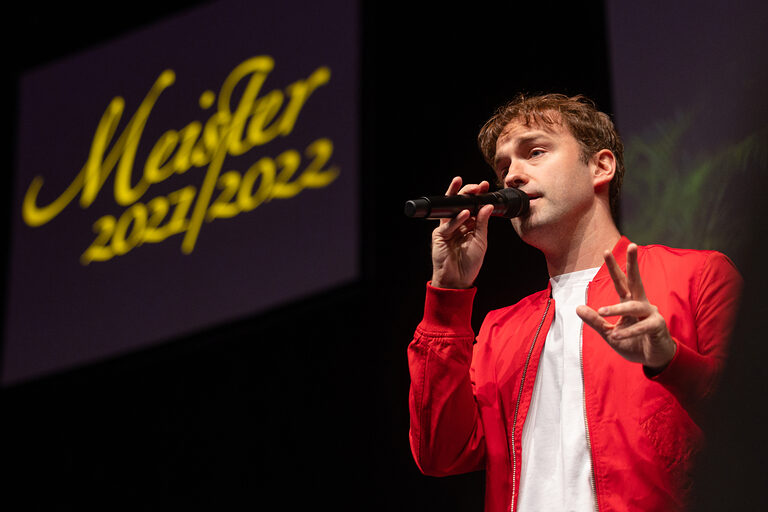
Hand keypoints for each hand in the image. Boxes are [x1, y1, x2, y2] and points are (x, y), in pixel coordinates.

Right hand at [430, 177, 493, 288]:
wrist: (458, 280)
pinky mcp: (439, 235)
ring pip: (451, 209)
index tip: (485, 186)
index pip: (473, 206)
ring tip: (472, 192)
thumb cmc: (469, 263)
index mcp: (468, 225)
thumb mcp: (481, 241)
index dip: (478, 195)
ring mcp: (447, 228)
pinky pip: (448, 224)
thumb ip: (482, 223)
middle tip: (478, 186)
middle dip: (468, 192)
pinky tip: (466, 214)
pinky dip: (457, 219)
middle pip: (461, 203)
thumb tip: (488, 206)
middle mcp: (457, 224)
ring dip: (460, 198)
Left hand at [576, 243, 676, 371]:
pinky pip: (642, 326)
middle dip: (633, 263)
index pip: (621, 282)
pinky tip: (617, 334)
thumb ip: (595, 321)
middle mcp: (641, 303)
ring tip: (602, 311)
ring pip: (633, 306)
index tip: (606, 251)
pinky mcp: (658, 326)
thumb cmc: (633, 342)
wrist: (653, 359)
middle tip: (632, 245)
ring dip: (617, 309)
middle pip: (636, 280)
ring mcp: (651, 313)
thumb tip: (577, 308)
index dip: (614, 267)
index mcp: (629, 302)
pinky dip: (628, 331)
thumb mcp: (608, 333)